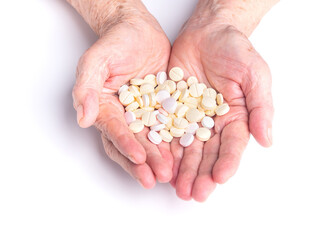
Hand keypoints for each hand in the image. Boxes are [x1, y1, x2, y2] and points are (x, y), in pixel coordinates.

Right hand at [71, 1, 171, 187]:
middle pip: (132, 143)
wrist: (139, 31)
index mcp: (105, 108)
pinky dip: (174, 142)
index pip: (113, 130)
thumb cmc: (116, 41)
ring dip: (160, 158)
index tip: (138, 157)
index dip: (125, 144)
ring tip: (171, 173)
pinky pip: (169, 128)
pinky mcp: (162, 109)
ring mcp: (144, 115)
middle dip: (144, 162)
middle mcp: (123, 116)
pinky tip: (184, 154)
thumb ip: (87, 87)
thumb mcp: (97, 60)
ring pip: (151, 141)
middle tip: (158, 177)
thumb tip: (83, 119)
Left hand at [168, 21, 273, 200]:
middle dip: (200, 174)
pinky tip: (160, 163)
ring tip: (176, 188)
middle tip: (193, 193)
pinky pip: (166, 131)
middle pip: (207, 153)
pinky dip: (163, 148)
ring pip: (185, 148)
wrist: (207, 33)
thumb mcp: (254, 75)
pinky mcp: (171, 110)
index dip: (227, 163)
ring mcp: (190, 118)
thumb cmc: (235, 50)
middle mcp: (212, 123)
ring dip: (181, 169)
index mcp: (235, 118)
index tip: (219, 178)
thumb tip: (266, 140)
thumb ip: (260, 107)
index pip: (232, 146)